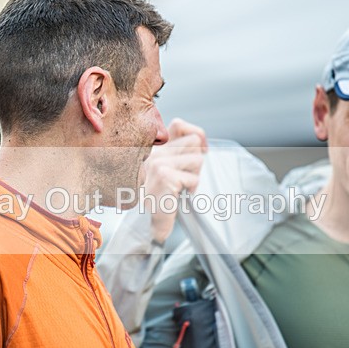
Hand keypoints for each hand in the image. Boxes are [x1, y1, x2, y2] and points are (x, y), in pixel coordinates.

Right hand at [142, 118, 206, 243]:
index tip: (200, 151)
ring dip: (194, 176)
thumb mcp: (170, 169)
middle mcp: (154, 152)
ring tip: (181, 186)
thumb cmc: (162, 198)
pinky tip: (178, 195)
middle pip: (194, 141)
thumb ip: (180, 151)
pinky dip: (191, 189)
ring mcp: (157, 163)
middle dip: (196, 161)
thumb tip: (201, 140)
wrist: (147, 223)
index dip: (196, 136)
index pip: (179, 124)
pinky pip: (193, 178)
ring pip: (197, 159)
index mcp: (155, 148)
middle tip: (184, 177)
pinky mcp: (164, 176)